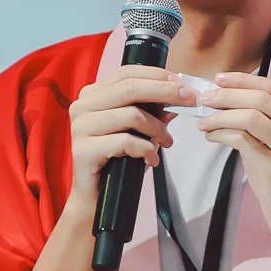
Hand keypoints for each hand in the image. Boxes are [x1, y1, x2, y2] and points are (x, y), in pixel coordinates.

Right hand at [64, 69, 196, 226]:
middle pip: (130, 88)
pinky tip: (151, 160)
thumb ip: (154, 111)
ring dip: (157, 128)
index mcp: (93, 95)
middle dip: (165, 92)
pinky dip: (146, 150)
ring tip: (167, 142)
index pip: (126, 72)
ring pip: (131, 115)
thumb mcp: (139, 131)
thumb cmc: (118, 159)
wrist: (97, 197)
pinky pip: (125, 141)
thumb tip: (181, 95)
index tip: (184, 84)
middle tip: (190, 101)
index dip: (157, 75)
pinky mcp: (83, 149)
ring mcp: (80, 126)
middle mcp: (82, 106)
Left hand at [198, 73, 270, 265]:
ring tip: (204, 121)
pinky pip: (243, 140)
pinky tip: (211, 137)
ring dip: (220, 115)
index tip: (219, 79)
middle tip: (204, 99)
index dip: (243, 80)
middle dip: (227, 95)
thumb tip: (226, 104)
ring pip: (251, 117)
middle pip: (261, 98)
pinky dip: (221, 134)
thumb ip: (266, 125)